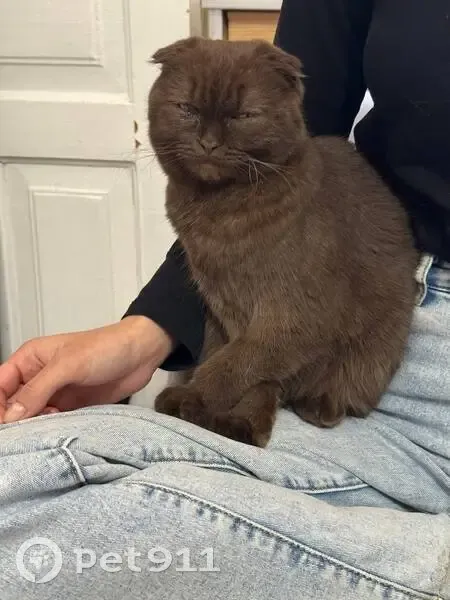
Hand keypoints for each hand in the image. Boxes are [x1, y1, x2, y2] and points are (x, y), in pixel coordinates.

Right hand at [0, 316, 172, 423]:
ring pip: (32, 416)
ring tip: (41, 435)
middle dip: (13, 421)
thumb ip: (38, 389)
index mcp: (30, 359)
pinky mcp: (72, 407)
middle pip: (12, 404)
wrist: (142, 353)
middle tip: (20, 438)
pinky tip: (56, 434)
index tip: (5, 425)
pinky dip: (50, 431)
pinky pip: (52, 423)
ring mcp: (56, 393)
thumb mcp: (68, 365)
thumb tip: (11, 416)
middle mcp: (39, 376)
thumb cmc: (106, 347)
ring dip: (33, 428)